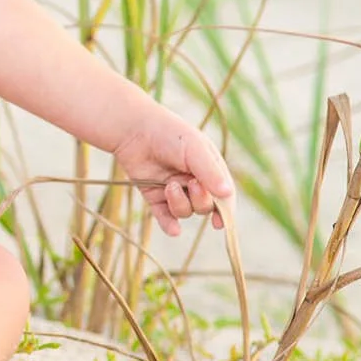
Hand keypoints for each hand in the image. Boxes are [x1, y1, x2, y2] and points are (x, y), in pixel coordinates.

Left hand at [110, 110, 236, 237]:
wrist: (133, 130)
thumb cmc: (169, 134)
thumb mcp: (194, 150)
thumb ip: (210, 172)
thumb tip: (227, 193)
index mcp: (210, 170)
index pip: (223, 197)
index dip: (225, 212)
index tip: (221, 223)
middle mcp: (194, 182)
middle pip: (205, 207)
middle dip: (199, 201)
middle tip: (190, 184)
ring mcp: (174, 190)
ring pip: (184, 212)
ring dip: (179, 204)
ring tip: (168, 185)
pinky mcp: (153, 195)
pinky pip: (164, 216)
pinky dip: (168, 224)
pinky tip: (173, 230)